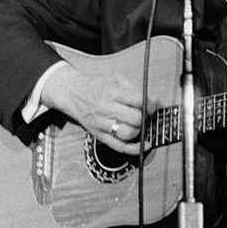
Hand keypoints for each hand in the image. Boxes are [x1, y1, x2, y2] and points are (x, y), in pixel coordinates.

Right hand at [40, 63, 158, 155]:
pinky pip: (118, 146)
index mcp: (112, 92)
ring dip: (139, 131)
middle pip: (135, 119)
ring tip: (139, 124)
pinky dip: (133, 149)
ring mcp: (101, 123)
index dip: (152, 104)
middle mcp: (106, 108)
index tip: (155, 104)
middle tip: (146, 114)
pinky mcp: (97, 134)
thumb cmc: (96, 85)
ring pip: (128, 134)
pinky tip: (143, 145)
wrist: (70, 92)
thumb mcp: (114, 78)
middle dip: (146, 117)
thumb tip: (156, 102)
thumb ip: (135, 89)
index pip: (139, 100)